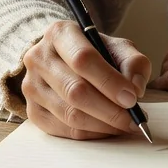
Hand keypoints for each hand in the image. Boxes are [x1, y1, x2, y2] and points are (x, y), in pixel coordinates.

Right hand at [21, 19, 150, 139]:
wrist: (65, 60)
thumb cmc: (96, 53)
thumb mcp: (118, 47)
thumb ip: (133, 62)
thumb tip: (135, 88)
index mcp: (59, 33)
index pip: (83, 59)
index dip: (109, 81)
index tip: (132, 98)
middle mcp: (39, 57)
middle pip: (75, 90)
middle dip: (109, 109)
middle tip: (134, 119)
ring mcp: (31, 86)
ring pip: (69, 114)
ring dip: (102, 125)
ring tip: (125, 125)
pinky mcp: (32, 111)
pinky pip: (63, 130)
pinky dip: (90, 134)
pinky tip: (107, 129)